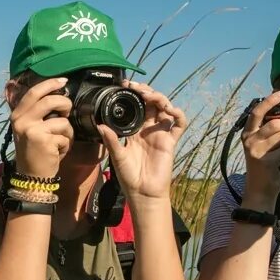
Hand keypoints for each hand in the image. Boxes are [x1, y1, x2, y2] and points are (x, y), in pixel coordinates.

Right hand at [10, 76, 73, 177]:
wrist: (31, 177)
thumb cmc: (34, 152)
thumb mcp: (29, 128)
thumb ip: (37, 112)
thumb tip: (57, 94)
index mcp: (17, 115)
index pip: (34, 92)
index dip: (50, 84)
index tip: (63, 81)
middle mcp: (21, 120)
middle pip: (51, 101)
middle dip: (65, 105)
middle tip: (67, 113)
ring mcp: (32, 130)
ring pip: (62, 121)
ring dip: (67, 133)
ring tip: (60, 141)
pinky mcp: (43, 141)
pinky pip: (65, 136)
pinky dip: (66, 145)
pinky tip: (57, 152)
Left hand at [98, 82, 186, 203]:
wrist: (142, 193)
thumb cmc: (128, 177)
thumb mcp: (117, 156)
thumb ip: (111, 140)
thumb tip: (100, 125)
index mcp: (134, 131)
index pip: (136, 107)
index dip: (134, 95)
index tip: (126, 86)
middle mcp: (148, 129)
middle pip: (152, 104)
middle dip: (146, 92)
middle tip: (137, 88)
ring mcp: (160, 134)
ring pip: (165, 109)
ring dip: (160, 98)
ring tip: (150, 96)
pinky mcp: (170, 142)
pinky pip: (179, 125)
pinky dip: (178, 114)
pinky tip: (170, 110)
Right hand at [240, 91, 279, 207]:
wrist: (259, 190)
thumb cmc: (263, 166)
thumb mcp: (260, 146)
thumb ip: (267, 131)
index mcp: (247, 134)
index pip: (256, 113)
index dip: (269, 101)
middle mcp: (249, 141)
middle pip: (274, 124)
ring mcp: (257, 152)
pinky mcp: (267, 162)